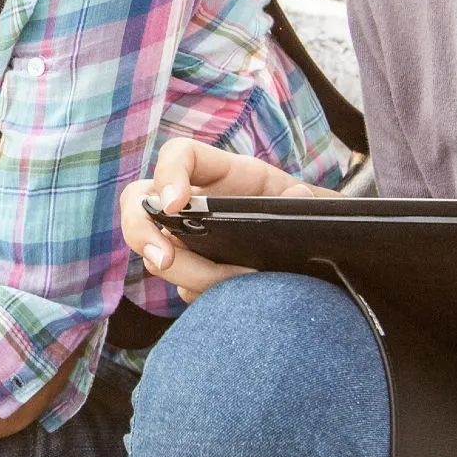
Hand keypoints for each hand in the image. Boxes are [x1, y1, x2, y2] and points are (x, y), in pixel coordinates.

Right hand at [119, 140, 327, 301]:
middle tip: (164, 258)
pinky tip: (236, 300)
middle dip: (142, 232)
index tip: (176, 203)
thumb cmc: (306, 217)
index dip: (168, 174)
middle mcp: (194, 203)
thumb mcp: (310, 200)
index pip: (179, 155)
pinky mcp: (196, 273)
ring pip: (159, 256)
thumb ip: (305, 197)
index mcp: (223, 175)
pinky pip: (182, 288)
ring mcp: (188, 240)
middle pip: (139, 203)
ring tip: (237, 283)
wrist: (317, 250)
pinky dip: (203, 296)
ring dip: (190, 275)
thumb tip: (297, 195)